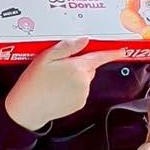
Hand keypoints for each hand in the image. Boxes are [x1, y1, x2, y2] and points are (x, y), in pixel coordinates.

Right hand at [4, 37, 127, 130]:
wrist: (27, 109)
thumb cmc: (34, 82)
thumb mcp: (45, 58)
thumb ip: (67, 47)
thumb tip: (84, 40)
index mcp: (77, 67)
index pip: (98, 57)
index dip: (111, 53)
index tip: (122, 51)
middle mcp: (84, 81)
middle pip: (88, 67)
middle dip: (78, 64)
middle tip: (57, 67)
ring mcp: (83, 94)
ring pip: (83, 79)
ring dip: (74, 77)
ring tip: (54, 81)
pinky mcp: (79, 104)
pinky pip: (80, 91)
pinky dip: (71, 89)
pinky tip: (56, 90)